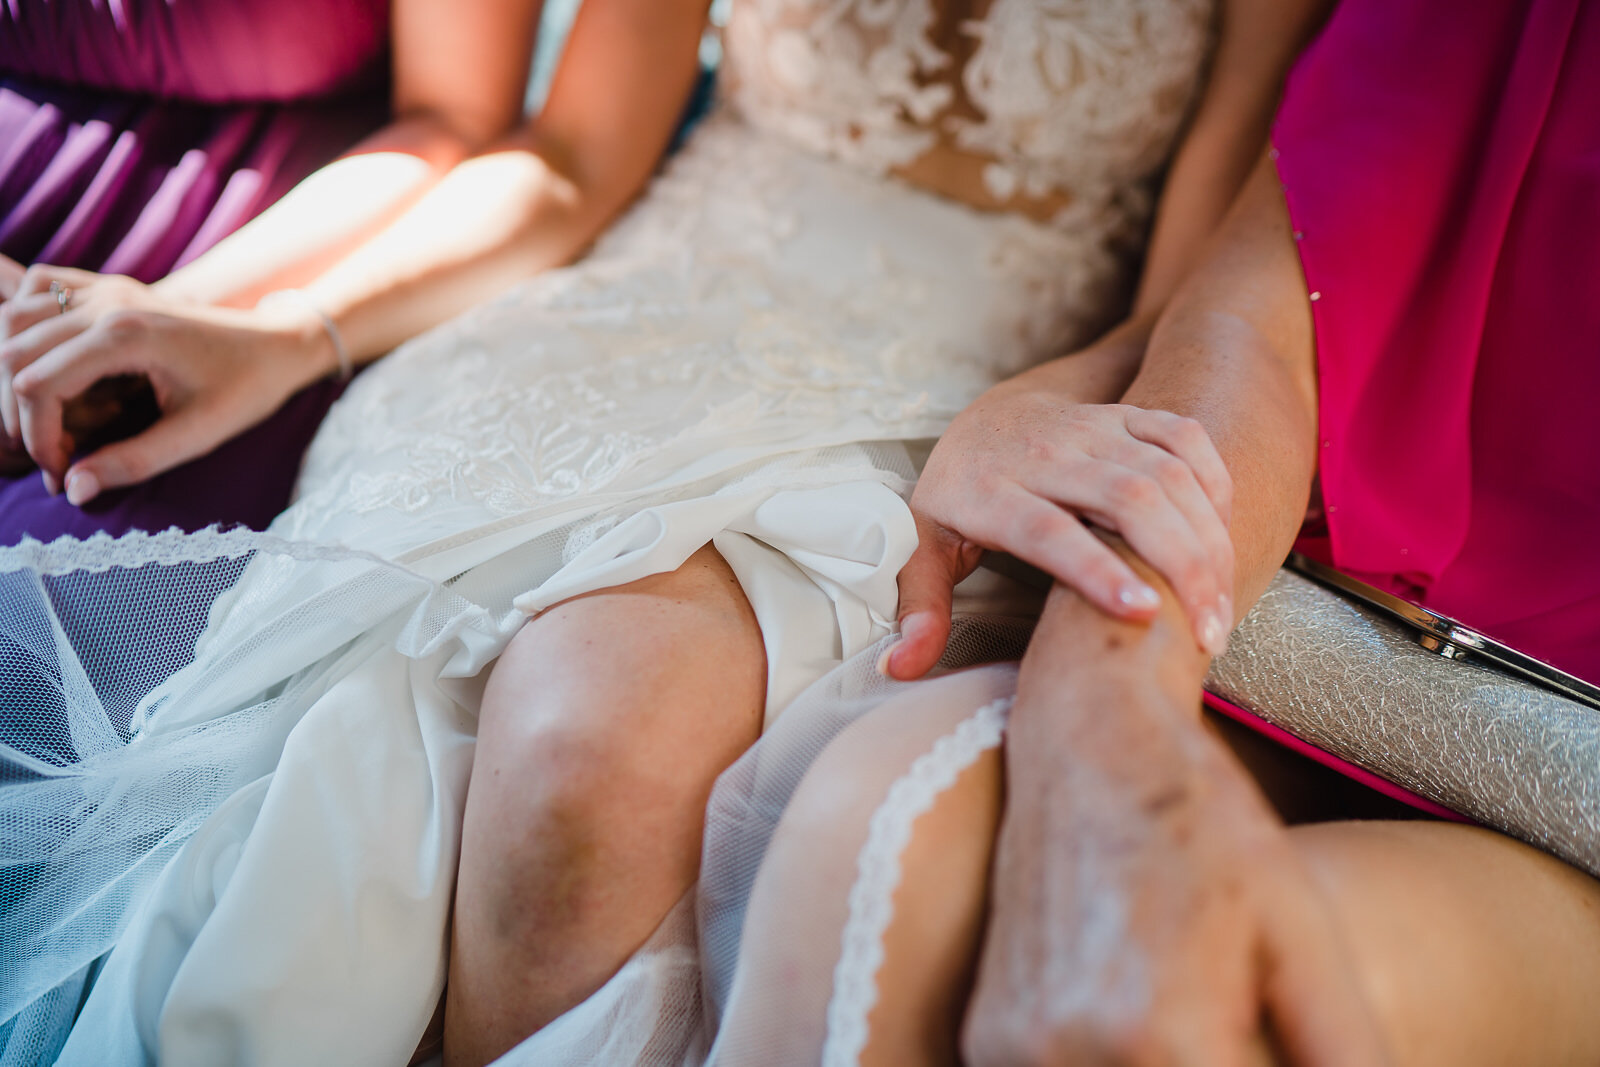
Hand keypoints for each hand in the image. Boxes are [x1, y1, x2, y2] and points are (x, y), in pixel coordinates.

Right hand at [0, 264, 331, 500]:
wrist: (277, 343)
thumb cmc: (247, 388)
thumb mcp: (199, 434)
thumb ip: (134, 462)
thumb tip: (74, 490)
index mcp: (125, 335)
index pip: (37, 385)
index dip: (37, 437)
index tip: (61, 473)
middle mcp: (105, 302)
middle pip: (12, 353)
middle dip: (18, 413)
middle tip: (52, 456)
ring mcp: (103, 288)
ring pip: (12, 320)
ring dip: (13, 373)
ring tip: (47, 421)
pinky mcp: (106, 287)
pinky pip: (37, 289)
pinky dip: (22, 326)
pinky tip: (45, 367)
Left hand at [886, 367, 1234, 678]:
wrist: (986, 416)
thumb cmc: (957, 498)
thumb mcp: (923, 547)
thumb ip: (918, 606)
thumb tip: (900, 667)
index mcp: (991, 490)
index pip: (1049, 528)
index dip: (1096, 569)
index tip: (1142, 614)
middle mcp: (1046, 452)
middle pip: (1127, 498)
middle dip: (1179, 564)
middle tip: (1207, 633)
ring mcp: (1092, 427)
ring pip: (1167, 472)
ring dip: (1207, 538)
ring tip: (1221, 608)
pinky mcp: (1128, 415)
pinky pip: (1186, 436)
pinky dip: (1215, 483)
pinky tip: (1224, 539)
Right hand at [963, 674, 1386, 1066]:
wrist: (1086, 736)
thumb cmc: (1204, 822)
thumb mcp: (1302, 933)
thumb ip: (1347, 1052)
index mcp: (1158, 1036)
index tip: (1276, 1055)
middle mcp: (1067, 1054)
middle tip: (1237, 1032)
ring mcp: (1012, 1050)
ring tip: (1198, 1032)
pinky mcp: (985, 1037)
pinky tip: (1141, 1034)